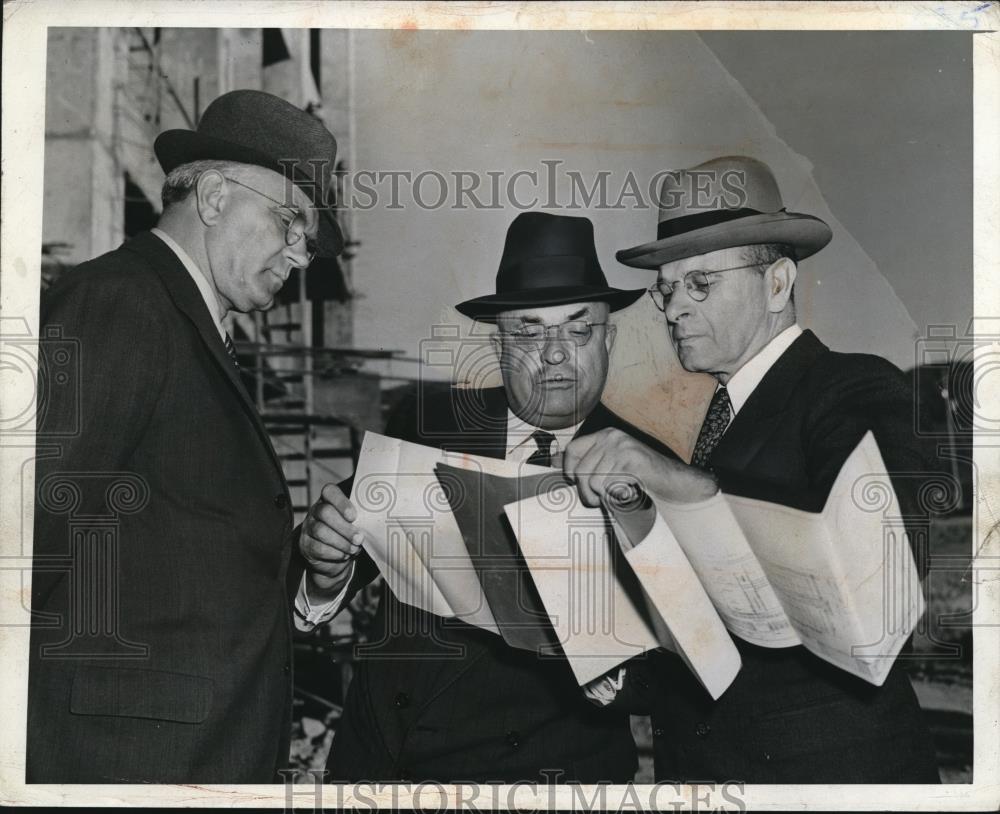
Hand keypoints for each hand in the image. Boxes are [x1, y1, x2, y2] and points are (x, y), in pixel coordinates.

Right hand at [300, 484, 365, 598]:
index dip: (341, 502)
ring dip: (341, 542)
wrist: (333, 560)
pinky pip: (318, 548)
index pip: (330, 491)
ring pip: (321, 531)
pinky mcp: (306, 545)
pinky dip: (335, 553)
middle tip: (359, 538)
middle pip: (325, 512)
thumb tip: (379, 518)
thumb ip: (362, 517)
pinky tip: (344, 555)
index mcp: (329, 500)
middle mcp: (316, 511)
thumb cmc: (348, 535)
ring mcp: (309, 528)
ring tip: (354, 549)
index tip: (353, 516)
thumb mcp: (356, 523)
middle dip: (344, 527)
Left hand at [562, 428, 717, 507]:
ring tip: (614, 496)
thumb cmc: (642, 478)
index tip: (577, 484)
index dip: (569, 471)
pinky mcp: (632, 460)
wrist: (675, 483)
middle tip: (600, 499)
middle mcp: (613, 438)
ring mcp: (623, 447)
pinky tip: (626, 493)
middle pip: (581, 471)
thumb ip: (589, 463)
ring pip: (593, 481)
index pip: (573, 450)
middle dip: (586, 492)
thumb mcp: (612, 466)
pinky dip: (615, 496)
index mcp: (606, 436)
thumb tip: (557, 464)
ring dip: (601, 497)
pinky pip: (608, 485)